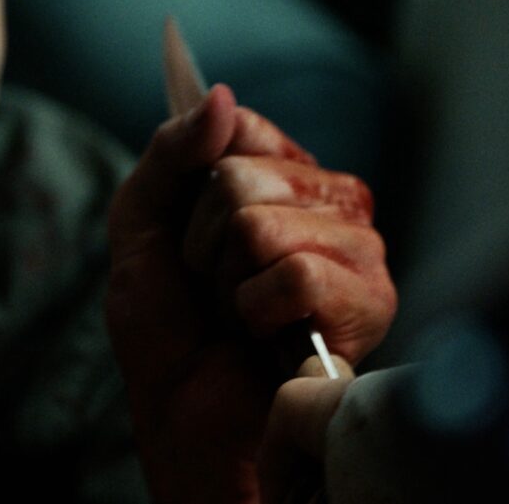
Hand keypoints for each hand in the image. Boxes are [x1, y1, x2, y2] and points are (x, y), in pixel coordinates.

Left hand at [105, 85, 394, 502]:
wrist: (182, 411)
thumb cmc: (168, 322)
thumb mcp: (139, 223)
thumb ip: (169, 153)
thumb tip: (221, 97)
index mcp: (280, 172)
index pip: (238, 126)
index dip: (193, 181)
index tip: (187, 229)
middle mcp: (328, 199)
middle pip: (240, 176)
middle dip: (201, 240)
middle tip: (215, 284)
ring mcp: (355, 246)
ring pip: (261, 224)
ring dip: (227, 280)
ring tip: (241, 310)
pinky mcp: (369, 299)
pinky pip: (294, 274)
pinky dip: (257, 311)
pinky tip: (268, 333)